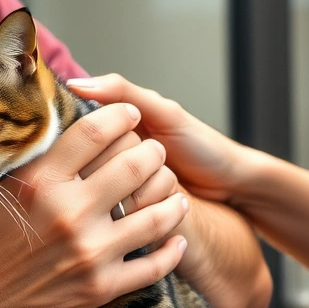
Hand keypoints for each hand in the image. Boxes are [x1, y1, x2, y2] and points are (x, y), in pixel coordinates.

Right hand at [0, 103, 189, 307]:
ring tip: (172, 188)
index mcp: (38, 180)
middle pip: (136, 165)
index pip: (97, 131)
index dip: (121, 116)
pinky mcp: (98, 288)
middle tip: (153, 150)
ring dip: (170, 196)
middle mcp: (68, 213)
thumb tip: (15, 117)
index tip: (128, 114)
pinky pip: (153, 266)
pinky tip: (175, 237)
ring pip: (156, 214)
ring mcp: (88, 253)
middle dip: (151, 151)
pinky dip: (170, 250)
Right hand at [67, 74, 251, 202]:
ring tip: (171, 174)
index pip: (86, 137)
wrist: (230, 184)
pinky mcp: (130, 223)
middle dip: (141, 157)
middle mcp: (107, 169)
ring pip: (115, 193)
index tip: (140, 133)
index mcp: (108, 140)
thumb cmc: (200, 145)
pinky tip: (171, 196)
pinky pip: (131, 216)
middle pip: (99, 165)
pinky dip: (158, 202)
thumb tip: (78, 84)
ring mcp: (118, 198)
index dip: (114, 136)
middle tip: (163, 153)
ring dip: (153, 183)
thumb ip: (122, 93)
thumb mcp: (164, 113)